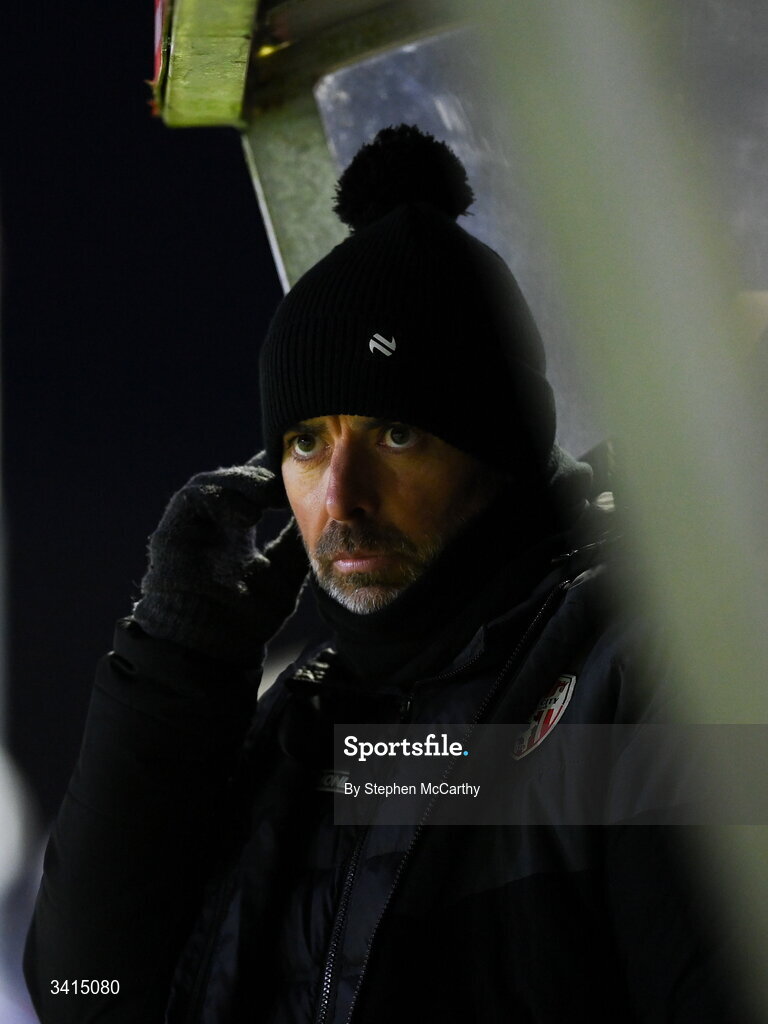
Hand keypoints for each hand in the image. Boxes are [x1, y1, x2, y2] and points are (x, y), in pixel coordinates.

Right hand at [131, 453, 307, 665]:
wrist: (209, 652)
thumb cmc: (245, 620)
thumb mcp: (283, 575)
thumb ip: (296, 544)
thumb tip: (327, 519)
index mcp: (235, 530)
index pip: (256, 490)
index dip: (276, 476)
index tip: (305, 471)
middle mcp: (212, 522)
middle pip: (237, 480)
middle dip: (263, 472)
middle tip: (291, 471)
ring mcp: (191, 525)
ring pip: (215, 483)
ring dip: (245, 481)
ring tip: (273, 491)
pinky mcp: (171, 531)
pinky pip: (194, 498)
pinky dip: (222, 498)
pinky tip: (249, 515)